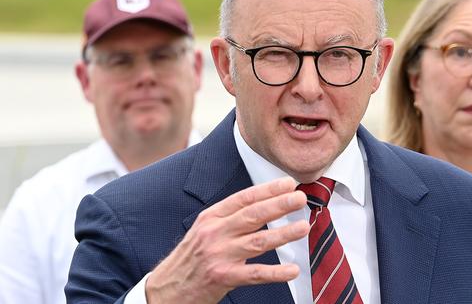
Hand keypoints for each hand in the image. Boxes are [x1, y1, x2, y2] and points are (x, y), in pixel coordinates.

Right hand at [145, 177, 308, 303]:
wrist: (165, 290)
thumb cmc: (190, 259)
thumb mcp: (204, 230)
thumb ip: (230, 218)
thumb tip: (264, 205)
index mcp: (211, 217)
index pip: (243, 198)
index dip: (267, 190)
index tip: (288, 184)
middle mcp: (214, 233)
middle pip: (253, 216)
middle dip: (279, 205)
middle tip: (300, 199)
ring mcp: (218, 255)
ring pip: (258, 242)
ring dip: (283, 234)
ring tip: (303, 227)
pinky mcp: (223, 277)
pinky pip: (255, 274)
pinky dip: (276, 272)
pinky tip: (292, 270)